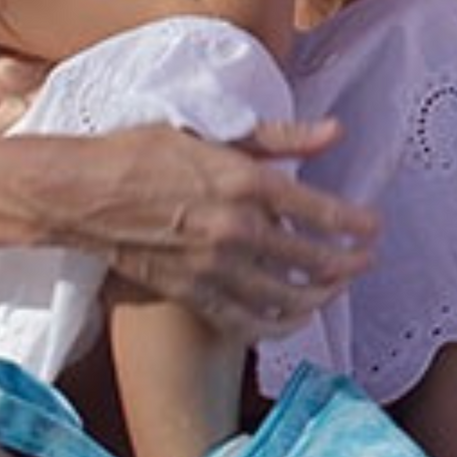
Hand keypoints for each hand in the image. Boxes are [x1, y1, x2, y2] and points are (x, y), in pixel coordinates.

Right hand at [71, 120, 372, 342]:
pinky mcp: (190, 292)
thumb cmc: (143, 152)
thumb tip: (334, 133)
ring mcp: (213, 266)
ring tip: (334, 289)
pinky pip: (245, 321)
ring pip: (285, 296)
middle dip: (348, 263)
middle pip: (312, 259)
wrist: (82, 192)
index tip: (374, 229)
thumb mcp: (213, 131)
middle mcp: (236, 229)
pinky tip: (292, 319)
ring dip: (319, 296)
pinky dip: (276, 325)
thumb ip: (280, 137)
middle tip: (365, 261)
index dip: (356, 225)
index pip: (322, 212)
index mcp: (246, 183)